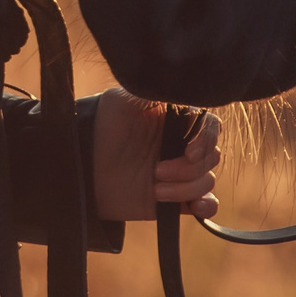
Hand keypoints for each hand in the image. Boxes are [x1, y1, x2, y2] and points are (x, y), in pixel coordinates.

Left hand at [90, 88, 222, 221]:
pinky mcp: (174, 198)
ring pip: (208, 180)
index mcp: (177, 119)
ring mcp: (179, 172)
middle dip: (188, 169)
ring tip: (155, 190)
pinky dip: (207, 206)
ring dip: (186, 189)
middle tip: (157, 171)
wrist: (83, 166)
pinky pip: (207, 203)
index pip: (210, 126)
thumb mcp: (125, 99)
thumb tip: (183, 89)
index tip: (188, 153)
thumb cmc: (102, 126)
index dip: (206, 140)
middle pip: (212, 156)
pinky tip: (195, 207)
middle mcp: (182, 144)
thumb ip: (156, 92)